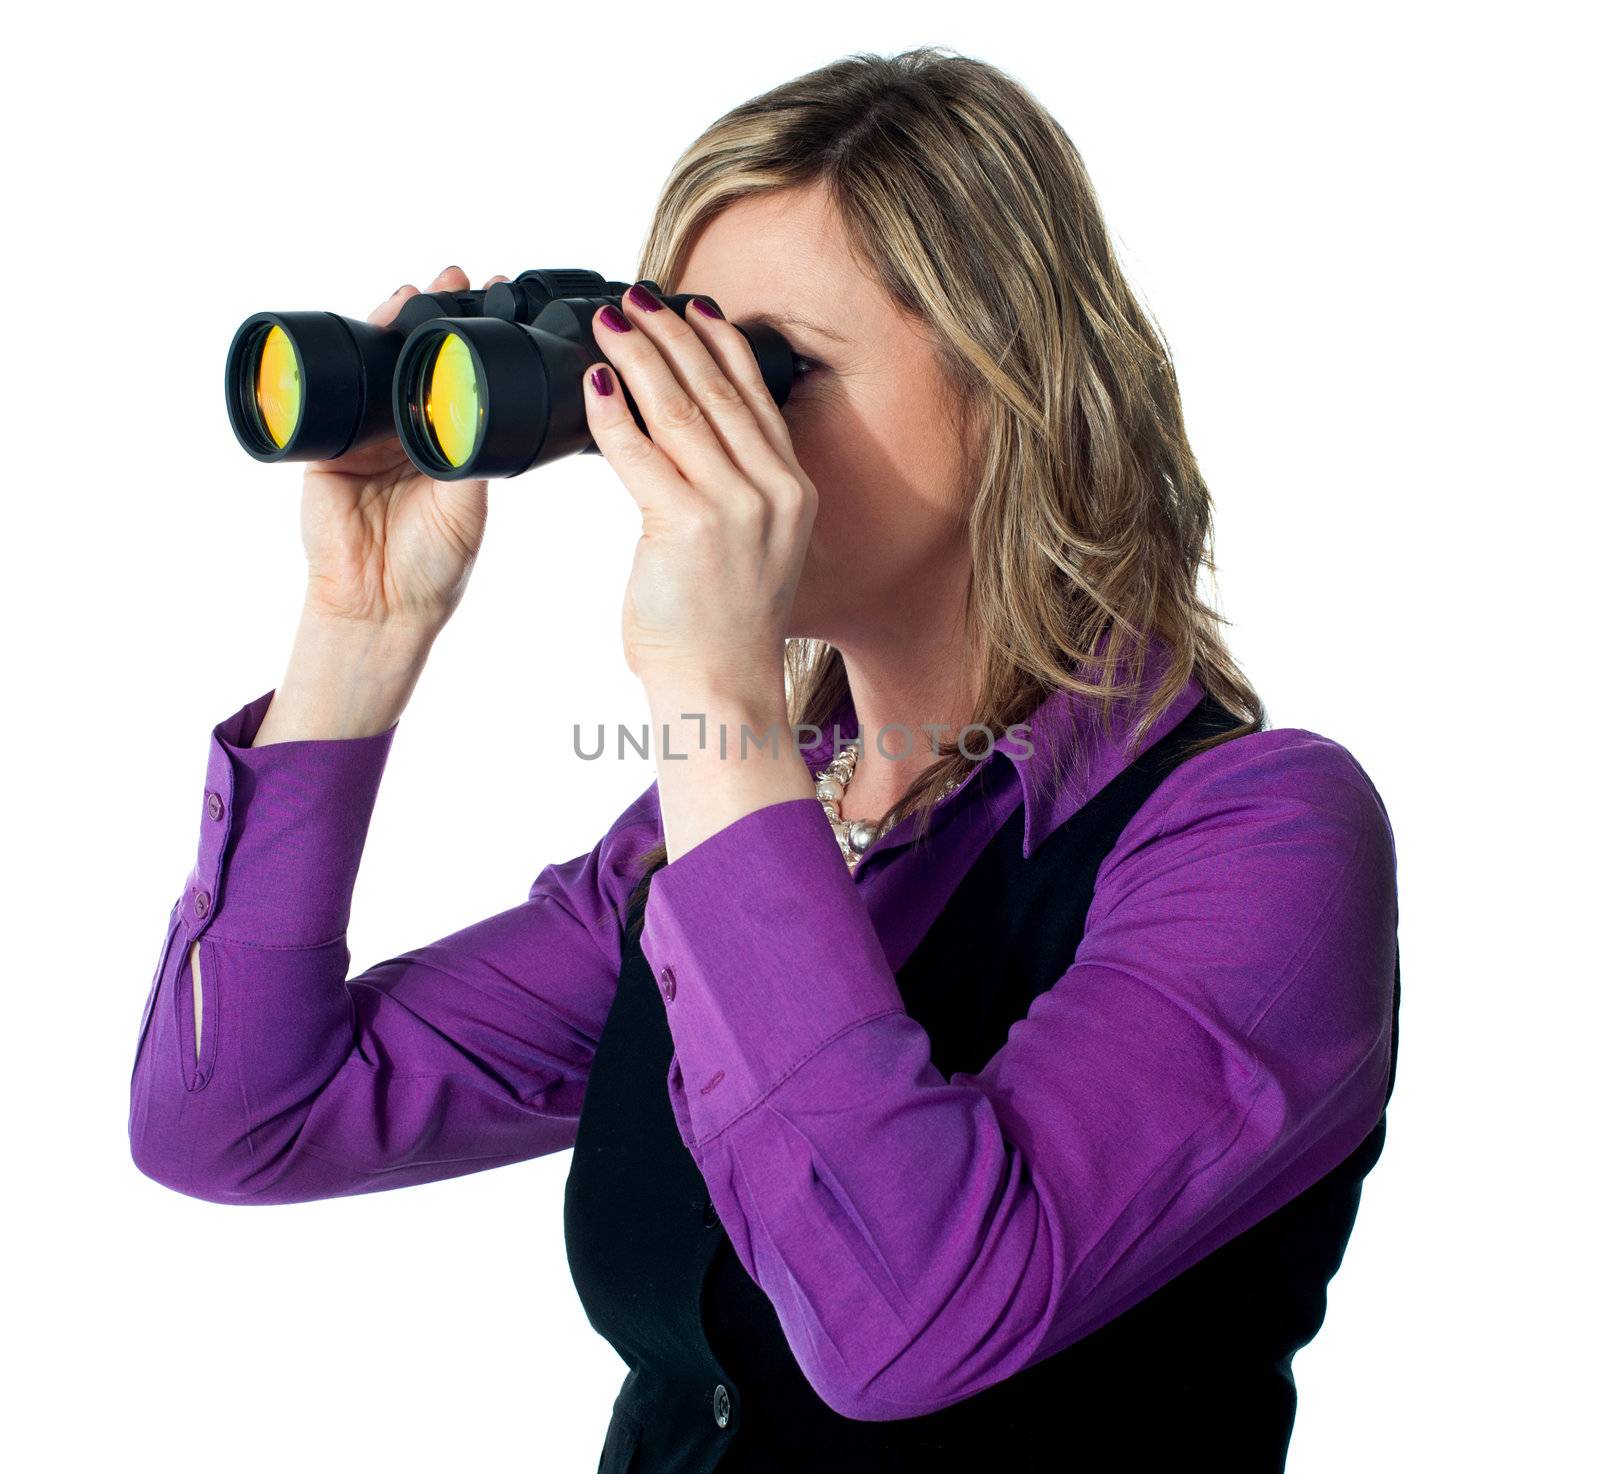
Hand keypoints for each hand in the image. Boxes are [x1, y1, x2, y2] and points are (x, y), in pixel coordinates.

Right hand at [298, 265, 508, 633]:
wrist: (380, 603)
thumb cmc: (434, 564)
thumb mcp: (466, 502)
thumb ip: (471, 450)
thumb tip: (481, 402)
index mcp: (448, 443)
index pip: (462, 376)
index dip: (477, 339)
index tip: (498, 298)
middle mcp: (407, 431)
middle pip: (416, 358)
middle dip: (435, 314)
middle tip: (459, 276)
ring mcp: (365, 434)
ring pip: (376, 365)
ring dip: (391, 323)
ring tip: (414, 290)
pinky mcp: (327, 444)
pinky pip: (332, 394)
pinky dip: (345, 359)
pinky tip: (363, 329)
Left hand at [582, 285, 817, 700]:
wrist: (720, 688)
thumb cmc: (723, 628)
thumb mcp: (750, 548)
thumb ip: (733, 491)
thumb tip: (678, 439)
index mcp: (794, 491)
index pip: (755, 396)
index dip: (719, 342)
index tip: (690, 305)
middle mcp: (775, 491)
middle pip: (717, 389)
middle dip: (672, 333)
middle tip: (635, 297)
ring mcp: (737, 506)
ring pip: (678, 407)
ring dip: (637, 356)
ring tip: (606, 322)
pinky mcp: (690, 524)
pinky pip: (640, 451)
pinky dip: (612, 412)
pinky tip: (592, 383)